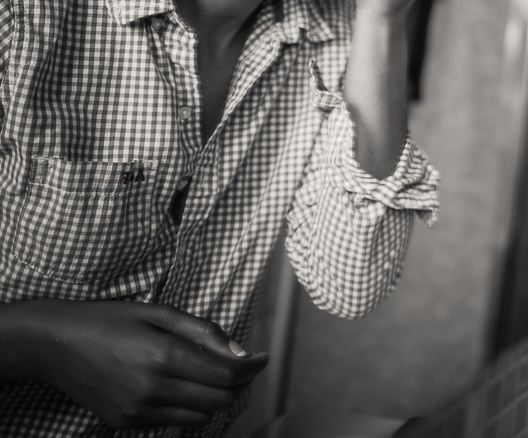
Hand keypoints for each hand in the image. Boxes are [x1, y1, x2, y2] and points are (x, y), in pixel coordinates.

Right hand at [23, 299, 267, 429]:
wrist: (56, 345)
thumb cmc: (109, 321)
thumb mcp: (160, 312)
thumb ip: (203, 332)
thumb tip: (239, 352)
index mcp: (163, 356)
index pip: (226, 374)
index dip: (253, 368)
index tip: (264, 358)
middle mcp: (151, 389)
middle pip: (219, 399)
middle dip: (239, 383)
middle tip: (243, 366)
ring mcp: (137, 411)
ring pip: (200, 417)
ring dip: (217, 399)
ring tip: (215, 377)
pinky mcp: (125, 423)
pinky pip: (174, 423)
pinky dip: (190, 408)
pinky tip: (186, 388)